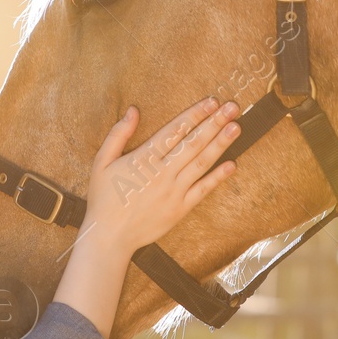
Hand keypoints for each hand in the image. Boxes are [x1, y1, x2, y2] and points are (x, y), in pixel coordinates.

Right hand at [83, 97, 240, 256]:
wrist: (109, 236)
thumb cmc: (104, 199)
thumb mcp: (102, 162)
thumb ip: (118, 134)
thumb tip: (133, 111)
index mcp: (144, 158)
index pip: (175, 130)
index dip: (195, 114)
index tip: (211, 102)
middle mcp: (163, 172)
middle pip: (193, 142)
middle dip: (214, 123)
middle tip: (232, 107)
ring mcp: (173, 191)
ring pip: (201, 163)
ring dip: (220, 144)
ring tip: (236, 128)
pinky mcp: (180, 209)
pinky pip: (202, 190)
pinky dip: (217, 177)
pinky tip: (232, 164)